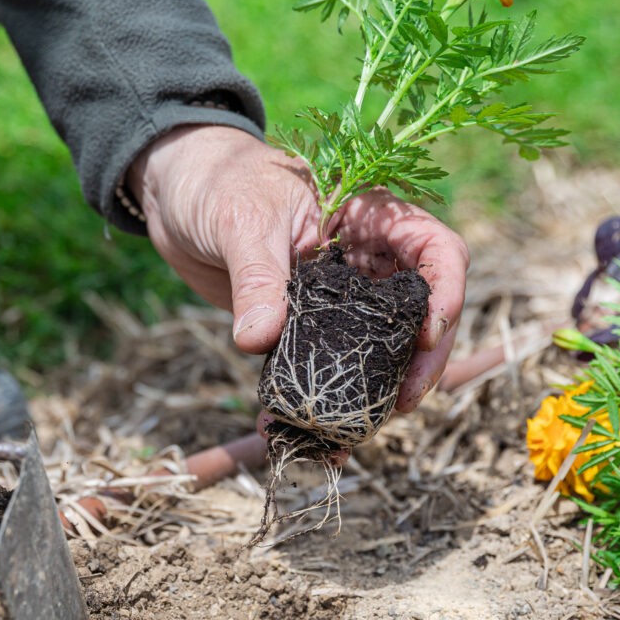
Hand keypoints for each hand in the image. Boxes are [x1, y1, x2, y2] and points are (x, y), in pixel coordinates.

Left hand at [127, 124, 468, 413]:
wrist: (173, 190)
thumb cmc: (218, 180)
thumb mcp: (242, 223)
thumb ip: (257, 279)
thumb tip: (259, 339)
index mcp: (370, 217)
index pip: (437, 251)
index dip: (446, 294)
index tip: (426, 336)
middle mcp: (366, 260)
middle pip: (421, 314)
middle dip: (419, 363)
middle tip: (401, 405)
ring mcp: (339, 297)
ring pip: (377, 350)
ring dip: (369, 396)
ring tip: (347, 439)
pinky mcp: (304, 326)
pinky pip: (322, 366)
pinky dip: (314, 400)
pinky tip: (294, 432)